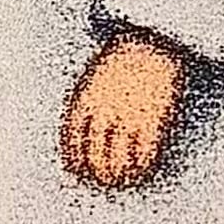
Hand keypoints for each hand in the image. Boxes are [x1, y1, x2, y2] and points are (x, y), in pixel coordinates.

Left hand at [61, 32, 184, 189]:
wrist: (150, 41)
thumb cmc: (121, 58)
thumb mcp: (91, 79)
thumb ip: (83, 106)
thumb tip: (77, 134)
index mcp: (84, 103)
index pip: (73, 142)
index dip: (75, 162)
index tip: (77, 172)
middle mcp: (104, 114)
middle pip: (95, 155)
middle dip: (97, 173)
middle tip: (101, 181)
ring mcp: (128, 117)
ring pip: (119, 158)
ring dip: (118, 175)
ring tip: (121, 181)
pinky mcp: (151, 120)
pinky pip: (144, 152)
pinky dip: (142, 166)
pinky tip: (142, 170)